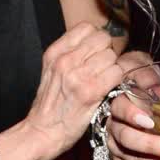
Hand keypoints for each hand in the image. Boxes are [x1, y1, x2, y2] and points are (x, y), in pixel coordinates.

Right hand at [21, 23, 124, 159]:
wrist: (42, 131)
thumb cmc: (51, 105)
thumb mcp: (51, 71)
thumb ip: (69, 54)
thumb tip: (96, 43)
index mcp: (55, 52)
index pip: (87, 27)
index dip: (96, 39)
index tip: (95, 53)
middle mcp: (65, 60)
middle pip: (102, 39)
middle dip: (107, 52)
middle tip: (102, 68)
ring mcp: (78, 75)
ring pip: (111, 56)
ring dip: (113, 68)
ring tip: (104, 81)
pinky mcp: (91, 91)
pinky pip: (116, 73)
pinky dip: (116, 81)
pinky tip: (108, 90)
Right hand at [103, 53, 159, 159]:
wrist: (123, 93)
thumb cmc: (136, 80)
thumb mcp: (143, 72)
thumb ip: (155, 84)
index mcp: (117, 103)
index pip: (120, 109)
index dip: (133, 115)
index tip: (151, 121)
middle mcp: (112, 128)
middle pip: (129, 141)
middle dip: (156, 147)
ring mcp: (117, 148)